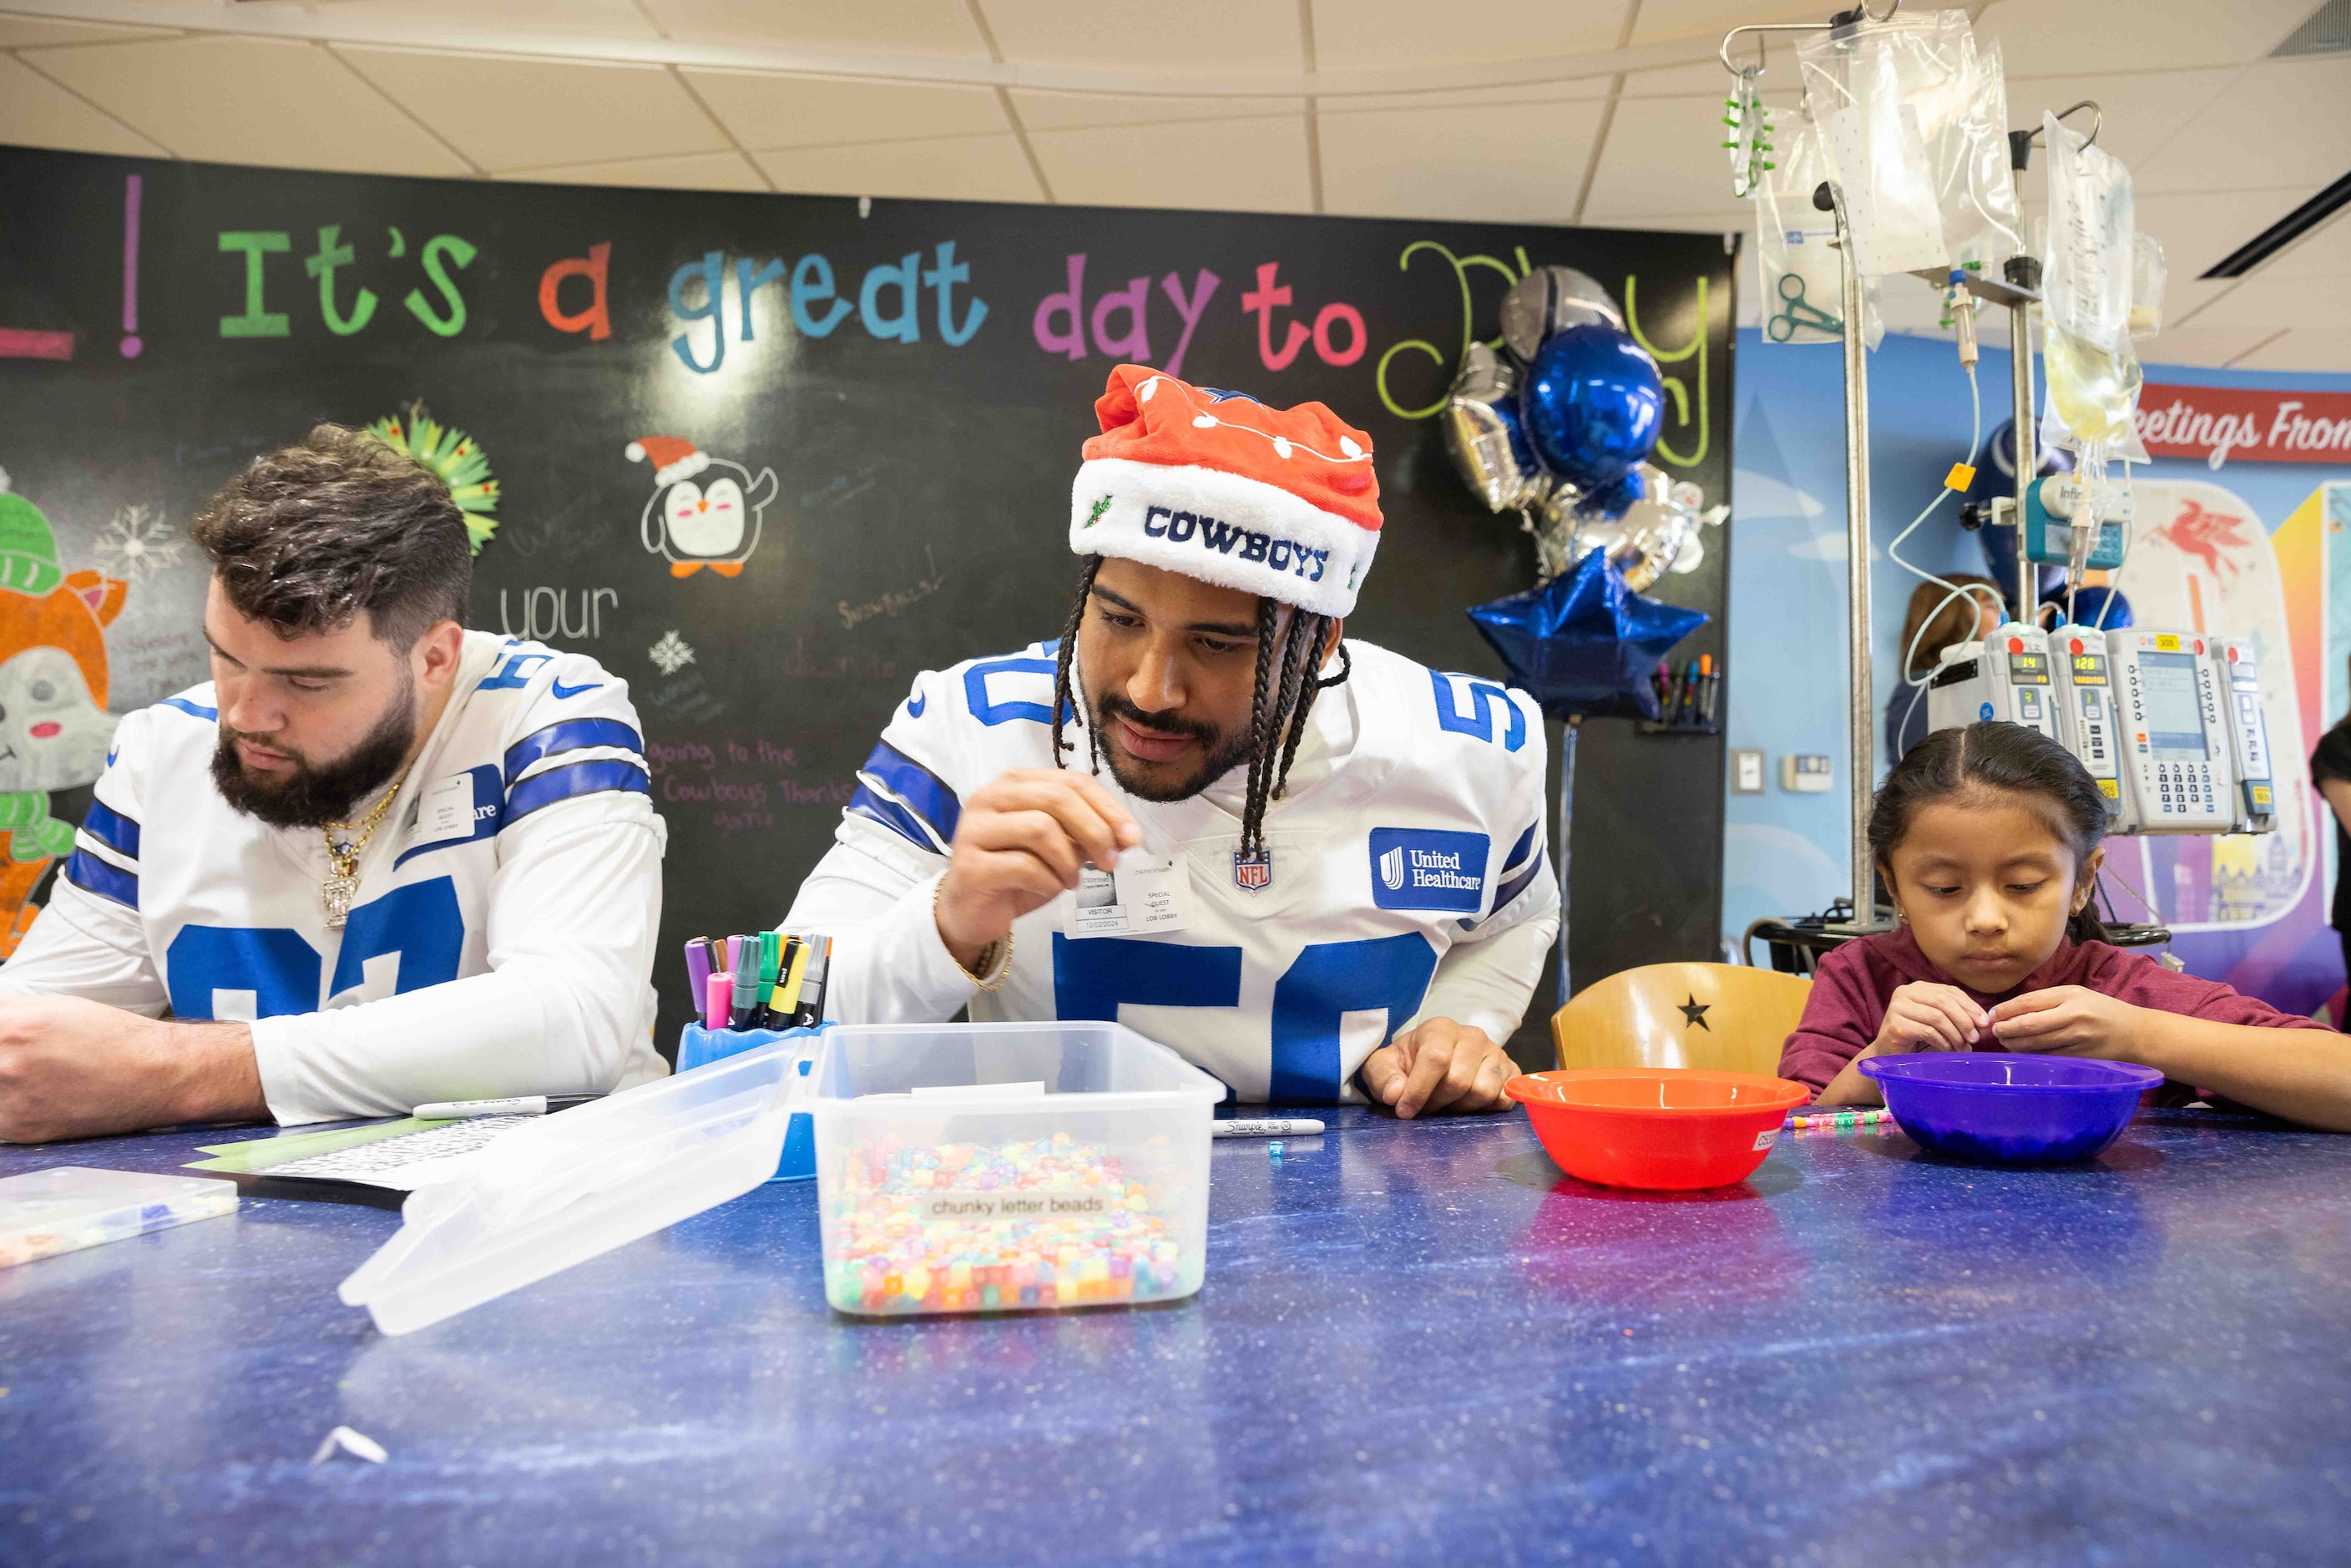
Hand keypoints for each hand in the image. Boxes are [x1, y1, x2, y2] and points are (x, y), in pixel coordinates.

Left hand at [0, 996, 260, 1143]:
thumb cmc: (109, 1037)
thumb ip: (5, 1013)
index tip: (4, 1040)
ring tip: (34, 1076)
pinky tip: (37, 1095)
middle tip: (29, 1059)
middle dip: (3, 1056)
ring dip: (4, 1083)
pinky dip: (10, 1105)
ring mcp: (9, 1102)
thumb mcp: (51, 1006)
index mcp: (12, 1026)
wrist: (154, 1076)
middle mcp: (5, 1066)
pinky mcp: (19, 1131)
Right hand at [934, 769, 1141, 972]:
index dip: (1108, 808)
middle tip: (1110, 862)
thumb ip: (1086, 834)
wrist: (972, 912)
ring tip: (1071, 880)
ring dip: (1069, 860)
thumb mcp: (1059, 849)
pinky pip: (1025, 867)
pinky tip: (1051, 889)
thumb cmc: (1017, 874)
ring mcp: (975, 829)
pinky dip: (1049, 881)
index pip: (1071, 782)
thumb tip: (1127, 835)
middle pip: (1057, 798)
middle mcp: (990, 797)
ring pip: (1041, 829)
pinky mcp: (970, 865)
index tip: (1132, 837)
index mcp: (1014, 783)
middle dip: (1095, 831)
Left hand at [1361, 1018, 1516, 1118]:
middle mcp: (1472, 1036)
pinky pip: (1507, 1097)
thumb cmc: (1408, 1063)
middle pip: (1459, 1081)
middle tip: (1427, 1105)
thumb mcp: (1383, 1066)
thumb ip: (1383, 1077)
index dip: (1419, 1090)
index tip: (1405, 1111)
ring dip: (1462, 1107)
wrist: (1435, 1060)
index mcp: (1440, 1029)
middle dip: (1438, 1102)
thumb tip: (1396, 1094)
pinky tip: (1471, 1104)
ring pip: (1484, 1091)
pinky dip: (1488, 1108)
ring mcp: (1496, 1052)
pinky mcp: (1511, 1070)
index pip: (1436, 1059)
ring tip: (1449, 1103)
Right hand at [1869, 981, 1989, 1056]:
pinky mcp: (1895, 1025)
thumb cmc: (1918, 1038)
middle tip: (1975, 1038)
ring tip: (1963, 1048)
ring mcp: (1897, 1007)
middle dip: (1964, 1020)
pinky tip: (1948, 1050)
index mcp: (1919, 987)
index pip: (1950, 991)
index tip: (1985, 1023)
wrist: (1889, 1054)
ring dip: (1955, 1034)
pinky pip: (1927, 1031)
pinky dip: (1943, 1042)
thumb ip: (1959, 1017)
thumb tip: (1986, 1023)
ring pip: (1937, 1017)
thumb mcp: (1940, 1023)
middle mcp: (1905, 992)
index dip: (1970, 1006)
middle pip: (1943, 1001)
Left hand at [1988, 985, 2136, 1057]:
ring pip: (2035, 1044)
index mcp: (2070, 996)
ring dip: (2014, 1044)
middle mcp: (2073, 1016)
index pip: (2028, 1002)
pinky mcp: (2080, 1057)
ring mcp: (2077, 1039)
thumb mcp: (2076, 995)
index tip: (1991, 1016)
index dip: (2005, 1010)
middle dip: (2005, 1029)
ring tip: (2005, 1041)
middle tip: (1994, 1032)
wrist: (2135, 1033)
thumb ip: (2045, 1000)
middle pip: (2028, 1025)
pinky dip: (2031, 1056)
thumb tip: (2008, 1010)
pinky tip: (2022, 1053)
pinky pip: (2048, 1057)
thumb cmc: (2100, 1010)